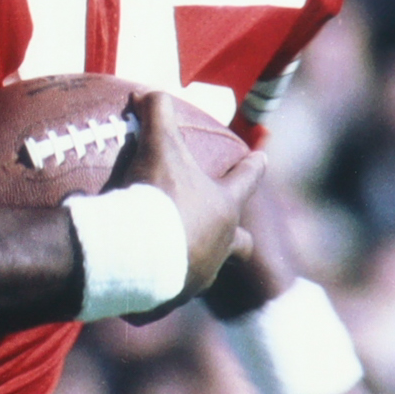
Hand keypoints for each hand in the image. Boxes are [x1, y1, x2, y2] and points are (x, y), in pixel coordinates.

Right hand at [125, 91, 266, 301]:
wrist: (132, 251)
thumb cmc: (154, 195)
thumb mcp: (157, 145)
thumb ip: (158, 113)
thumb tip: (150, 92)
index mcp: (223, 207)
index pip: (247, 180)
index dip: (254, 166)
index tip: (262, 157)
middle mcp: (220, 246)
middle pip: (240, 241)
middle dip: (236, 236)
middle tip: (226, 231)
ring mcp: (197, 277)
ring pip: (201, 271)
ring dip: (189, 263)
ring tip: (164, 258)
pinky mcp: (169, 301)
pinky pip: (160, 300)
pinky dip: (150, 297)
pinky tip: (134, 295)